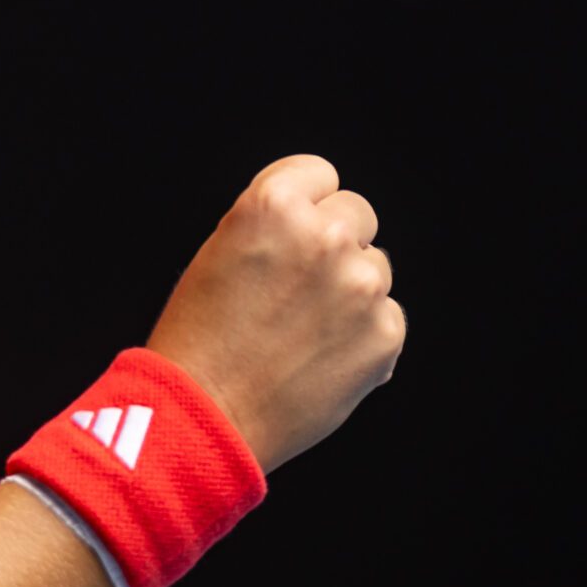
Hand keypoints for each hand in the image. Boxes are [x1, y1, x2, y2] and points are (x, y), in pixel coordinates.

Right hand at [144, 154, 405, 474]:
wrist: (207, 413)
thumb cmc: (199, 338)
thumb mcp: (218, 254)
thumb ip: (272, 226)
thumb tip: (318, 222)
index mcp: (272, 205)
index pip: (320, 173)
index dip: (305, 204)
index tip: (295, 231)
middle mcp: (324, 235)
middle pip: (357, 214)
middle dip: (334, 242)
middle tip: (298, 286)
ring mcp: (361, 285)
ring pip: (375, 267)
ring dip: (351, 289)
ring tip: (304, 329)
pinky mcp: (386, 333)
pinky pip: (388, 317)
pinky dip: (363, 335)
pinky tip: (320, 356)